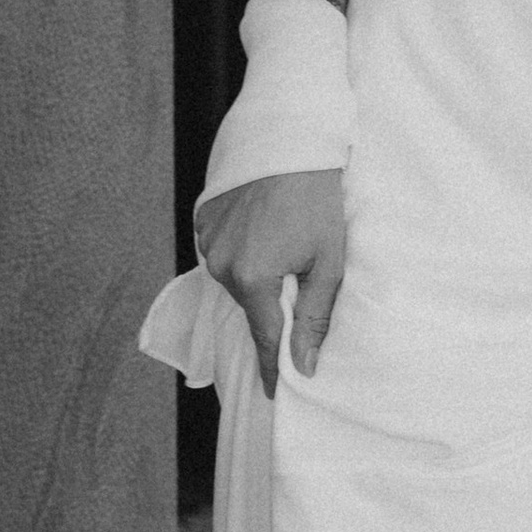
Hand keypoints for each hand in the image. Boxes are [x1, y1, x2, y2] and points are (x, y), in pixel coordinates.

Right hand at [197, 167, 346, 396]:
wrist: (290, 137)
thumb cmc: (318, 196)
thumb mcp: (328, 259)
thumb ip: (314, 316)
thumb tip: (303, 364)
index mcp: (252, 278)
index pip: (263, 338)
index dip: (272, 367)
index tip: (275, 394)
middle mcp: (220, 264)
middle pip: (250, 306)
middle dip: (272, 306)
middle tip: (298, 284)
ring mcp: (206, 241)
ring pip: (236, 279)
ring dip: (257, 276)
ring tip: (284, 246)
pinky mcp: (202, 220)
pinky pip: (223, 252)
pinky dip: (242, 251)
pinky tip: (265, 229)